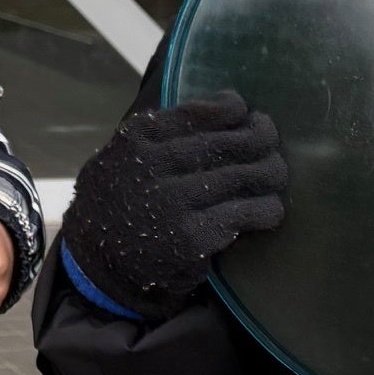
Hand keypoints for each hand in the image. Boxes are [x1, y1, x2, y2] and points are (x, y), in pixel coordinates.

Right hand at [57, 91, 286, 318]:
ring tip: (274, 175)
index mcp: (137, 140)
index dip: (231, 109)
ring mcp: (175, 202)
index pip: (197, 114)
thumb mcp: (120, 157)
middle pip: (229, 143)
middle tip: (270, 142)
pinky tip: (269, 211)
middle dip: (261, 138)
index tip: (245, 112)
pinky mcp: (194, 237)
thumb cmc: (119, 202)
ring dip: (270, 174)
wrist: (99, 266)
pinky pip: (246, 215)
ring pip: (245, 177)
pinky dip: (265, 210)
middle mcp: (155, 166)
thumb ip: (159, 136)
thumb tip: (223, 109)